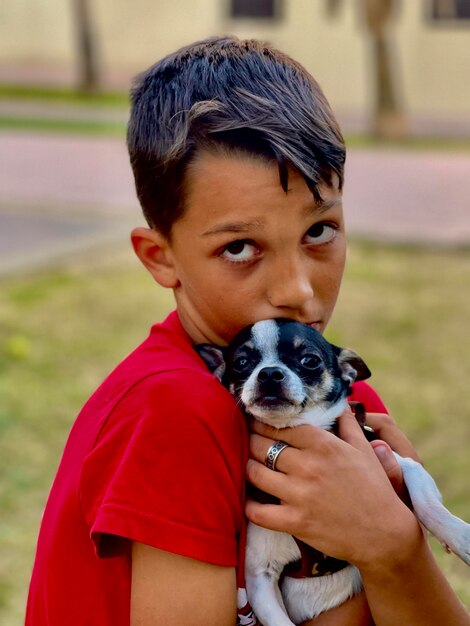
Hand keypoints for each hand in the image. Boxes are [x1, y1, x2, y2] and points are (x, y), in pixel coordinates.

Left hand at [246, 409, 420, 569]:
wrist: (384, 534)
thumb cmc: (375, 488)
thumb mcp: (364, 449)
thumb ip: (347, 423)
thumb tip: (339, 402)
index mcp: (324, 445)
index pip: (281, 426)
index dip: (264, 422)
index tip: (256, 420)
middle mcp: (308, 466)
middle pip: (262, 445)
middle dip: (251, 440)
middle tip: (247, 439)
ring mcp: (299, 495)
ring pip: (255, 472)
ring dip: (247, 466)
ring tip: (248, 464)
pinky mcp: (295, 522)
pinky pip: (258, 512)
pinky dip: (248, 504)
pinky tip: (249, 498)